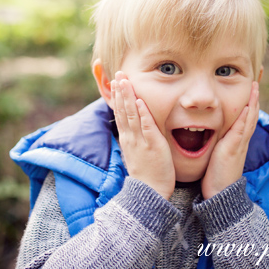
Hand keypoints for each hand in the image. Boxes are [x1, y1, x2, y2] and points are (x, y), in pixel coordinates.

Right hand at [112, 72, 175, 198]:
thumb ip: (135, 141)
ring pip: (131, 115)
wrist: (148, 194)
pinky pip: (146, 126)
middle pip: (123, 110)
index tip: (116, 82)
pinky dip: (142, 113)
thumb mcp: (136, 155)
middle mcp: (131, 137)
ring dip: (128, 97)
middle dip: (121, 91)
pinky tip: (140, 101)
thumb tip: (133, 131)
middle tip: (118, 74)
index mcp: (127, 139)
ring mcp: (140, 141)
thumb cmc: (146, 176)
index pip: (120, 114)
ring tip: (125, 81)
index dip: (118, 97)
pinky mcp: (152, 145)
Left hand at [201, 81, 259, 198]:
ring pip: (249, 117)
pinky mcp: (233, 147)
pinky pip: (242, 128)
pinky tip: (248, 104)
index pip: (245, 116)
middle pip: (252, 112)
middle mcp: (241, 139)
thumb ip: (218, 143)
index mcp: (237, 140)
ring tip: (256, 84)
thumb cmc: (217, 177)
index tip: (251, 86)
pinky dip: (246, 116)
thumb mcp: (218, 155)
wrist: (220, 195)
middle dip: (254, 95)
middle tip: (257, 78)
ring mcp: (239, 143)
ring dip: (253, 100)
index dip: (249, 100)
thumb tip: (209, 132)